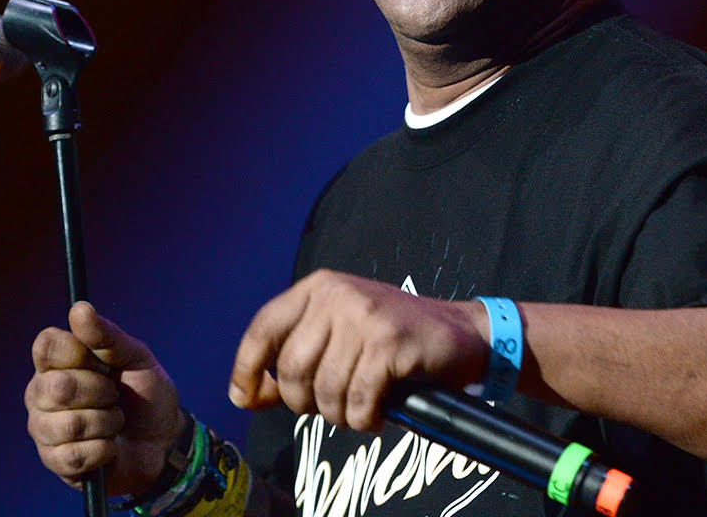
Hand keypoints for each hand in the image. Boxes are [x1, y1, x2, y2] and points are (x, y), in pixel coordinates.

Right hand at [24, 301, 184, 495]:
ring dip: (106, 423)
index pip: (46, 346)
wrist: (164, 441)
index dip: (79, 354)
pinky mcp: (56, 462)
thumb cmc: (145, 394)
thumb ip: (108, 336)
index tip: (103, 362)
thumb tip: (79, 308)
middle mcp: (41, 393)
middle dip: (101, 392)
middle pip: (57, 387)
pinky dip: (104, 450)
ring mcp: (44, 429)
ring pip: (68, 425)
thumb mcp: (137, 358)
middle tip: (114, 396)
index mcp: (57, 362)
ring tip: (113, 421)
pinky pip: (75, 455)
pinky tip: (109, 447)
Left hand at [228, 269, 488, 431]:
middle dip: (305, 403)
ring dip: (340, 415)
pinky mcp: (389, 342)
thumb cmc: (395, 340)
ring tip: (358, 411)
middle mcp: (336, 295)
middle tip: (331, 409)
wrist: (463, 333)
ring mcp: (364, 317)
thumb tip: (246, 395)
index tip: (243, 398)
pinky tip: (377, 414)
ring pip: (325, 389)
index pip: (263, 328)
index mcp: (318, 288)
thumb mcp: (339, 338)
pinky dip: (365, 418)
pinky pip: (359, 399)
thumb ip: (295, 362)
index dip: (246, 368)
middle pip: (291, 369)